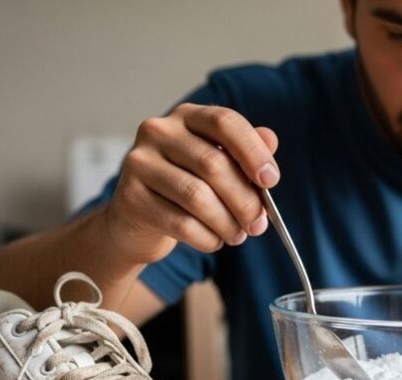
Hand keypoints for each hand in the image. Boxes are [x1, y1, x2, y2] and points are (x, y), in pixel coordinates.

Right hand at [105, 103, 279, 263]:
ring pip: (197, 197)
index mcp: (187, 116)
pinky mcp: (130, 197)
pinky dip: (207, 238)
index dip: (253, 151)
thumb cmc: (186, 188)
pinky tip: (214, 241)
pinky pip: (180, 223)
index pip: (225, 122)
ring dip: (227, 223)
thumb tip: (270, 140)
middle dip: (245, 200)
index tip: (271, 181)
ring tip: (238, 235)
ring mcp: (139, 162)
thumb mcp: (217, 165)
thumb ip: (244, 152)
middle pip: (214, 164)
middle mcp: (158, 131)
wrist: (136, 219)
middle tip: (258, 224)